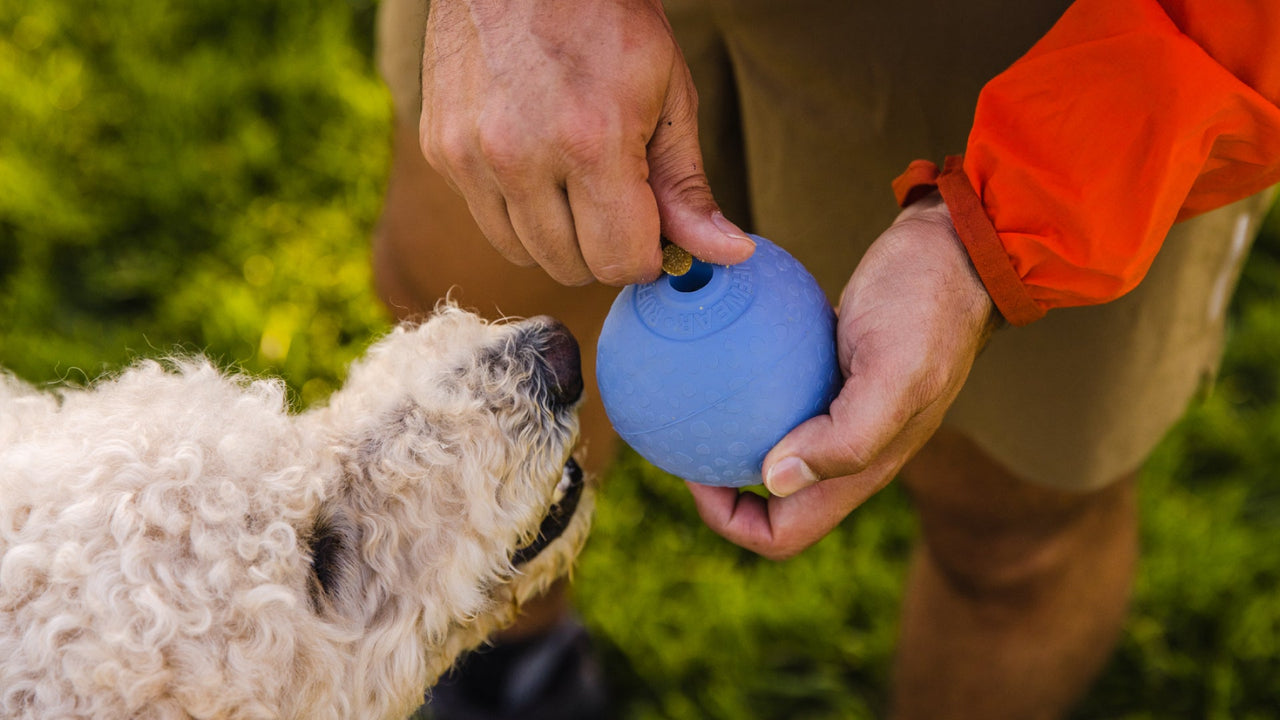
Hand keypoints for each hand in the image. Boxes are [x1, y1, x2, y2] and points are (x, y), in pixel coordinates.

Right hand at [419, 0, 754, 285]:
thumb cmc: (606, 21)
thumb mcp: (668, 95)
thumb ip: (687, 186)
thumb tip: (726, 254)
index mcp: (590, 141)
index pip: (621, 261)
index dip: (646, 255)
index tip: (651, 230)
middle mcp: (520, 156)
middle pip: (571, 266)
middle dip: (603, 247)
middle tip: (616, 198)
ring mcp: (470, 155)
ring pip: (523, 253)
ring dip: (557, 236)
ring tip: (574, 179)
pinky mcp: (440, 151)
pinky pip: (486, 219)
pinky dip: (516, 208)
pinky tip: (534, 159)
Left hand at [686, 193, 1000, 558]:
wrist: (958, 250)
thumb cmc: (927, 304)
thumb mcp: (893, 369)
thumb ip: (847, 436)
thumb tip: (774, 479)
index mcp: (865, 468)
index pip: (785, 533)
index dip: (733, 522)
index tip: (696, 476)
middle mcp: (851, 452)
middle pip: (772, 503)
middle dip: (720, 489)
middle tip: (681, 440)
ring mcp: (842, 414)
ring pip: (773, 451)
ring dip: (729, 440)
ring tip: (687, 405)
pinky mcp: (833, 375)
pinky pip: (778, 399)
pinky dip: (745, 391)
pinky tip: (716, 357)